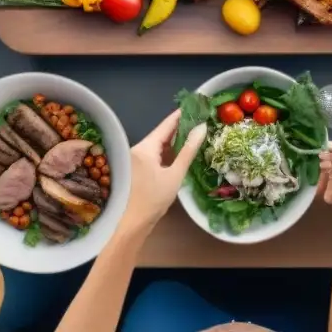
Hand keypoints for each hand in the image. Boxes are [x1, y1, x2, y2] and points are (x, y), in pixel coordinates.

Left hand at [124, 109, 206, 230]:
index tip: (194, 106)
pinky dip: (167, 153)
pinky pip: (154, 156)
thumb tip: (201, 128)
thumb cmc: (152, 200)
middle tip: (199, 120)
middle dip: (179, 128)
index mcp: (145, 148)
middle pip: (161, 135)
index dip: (180, 115)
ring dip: (174, 142)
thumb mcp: (175, 175)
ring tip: (193, 135)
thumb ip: (188, 151)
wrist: (129, 225)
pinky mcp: (136, 170)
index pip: (166, 125)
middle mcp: (137, 150)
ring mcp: (135, 160)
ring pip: (157, 146)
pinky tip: (179, 154)